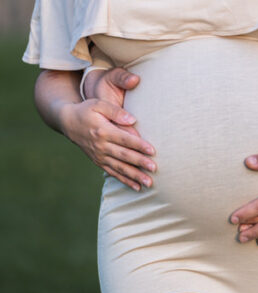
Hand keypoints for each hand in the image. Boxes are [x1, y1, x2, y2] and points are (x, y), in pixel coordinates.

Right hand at [62, 67, 155, 190]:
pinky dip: (125, 180)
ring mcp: (99, 156)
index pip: (124, 139)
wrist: (68, 122)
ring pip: (119, 168)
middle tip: (154, 168)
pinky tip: (137, 187)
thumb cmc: (86, 110)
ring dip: (134, 176)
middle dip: (140, 163)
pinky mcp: (98, 161)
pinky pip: (113, 173)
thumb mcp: (98, 104)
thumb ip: (116, 111)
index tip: (152, 151)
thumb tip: (133, 120)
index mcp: (103, 131)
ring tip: (149, 183)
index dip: (139, 145)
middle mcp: (101, 146)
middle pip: (124, 156)